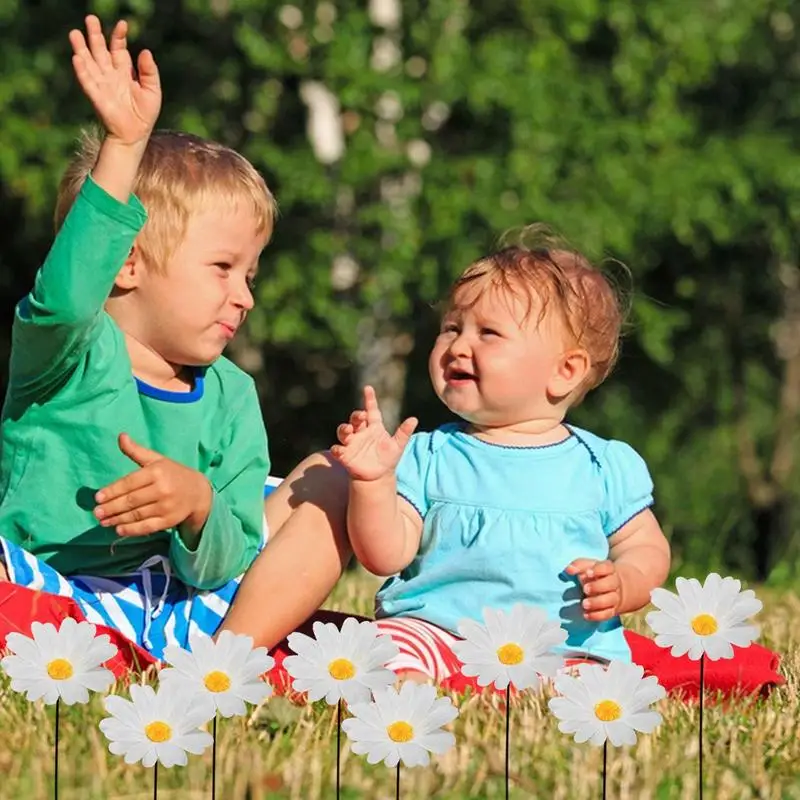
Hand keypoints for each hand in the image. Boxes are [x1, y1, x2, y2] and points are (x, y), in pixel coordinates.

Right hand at [69, 15, 160, 145]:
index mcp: (124, 71)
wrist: (135, 134)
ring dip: (81, 48)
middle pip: (100, 50)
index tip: (123, 24)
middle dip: (95, 35)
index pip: (119, 48)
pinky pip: (87, 81)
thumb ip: (149, 72)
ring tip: (74, 33)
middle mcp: (110, 74)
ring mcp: (101, 84)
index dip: (119, 36)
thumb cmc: (145, 113)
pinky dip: (82, 70)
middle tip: (90, 18)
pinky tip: (77, 58)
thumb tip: (145, 51)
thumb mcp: (152, 90)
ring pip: (89, 62)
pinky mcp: (96, 96)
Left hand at [94, 434, 211, 536]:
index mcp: (157, 472)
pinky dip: (132, 530)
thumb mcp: (157, 460)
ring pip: (137, 514)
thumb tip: (121, 436)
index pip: (130, 482)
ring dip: (117, 519)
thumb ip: (136, 451)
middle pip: (132, 500)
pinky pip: (147, 526)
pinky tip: (119, 529)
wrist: (199, 492)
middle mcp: (162, 489)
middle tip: (96, 512)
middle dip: (111, 507)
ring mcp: (166, 506)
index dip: (112, 491)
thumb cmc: (173, 474)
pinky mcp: (169, 520)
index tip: (97, 497)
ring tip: (103, 521)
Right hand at [330, 386, 417, 481]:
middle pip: (355, 419)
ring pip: (343, 431)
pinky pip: (338, 449)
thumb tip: (414, 419)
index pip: (371, 410)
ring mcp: (352, 443)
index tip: (368, 388)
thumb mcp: (398, 446)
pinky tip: (340, 450)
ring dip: (344, 429)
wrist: (379, 477)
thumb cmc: (388, 458)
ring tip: (350, 430)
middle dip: (357, 415)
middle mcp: (361, 432)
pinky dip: (337, 449)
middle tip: (361, 416)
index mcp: (374, 427)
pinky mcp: (345, 455)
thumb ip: (404, 433)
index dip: (369, 399)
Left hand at [565, 559, 621, 621]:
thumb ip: (578, 565)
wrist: (615, 588)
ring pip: (610, 600)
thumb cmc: (596, 575)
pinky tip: (586, 615)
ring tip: (584, 604)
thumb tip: (568, 569)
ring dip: (597, 603)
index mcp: (609, 570)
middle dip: (597, 587)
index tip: (588, 572)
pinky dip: (597, 615)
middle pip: (610, 584)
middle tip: (585, 589)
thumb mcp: (589, 566)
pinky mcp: (613, 610)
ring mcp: (615, 597)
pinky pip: (608, 614)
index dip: (598, 570)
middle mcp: (614, 583)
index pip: (606, 567)